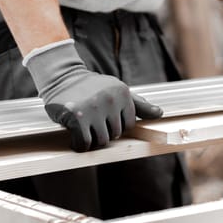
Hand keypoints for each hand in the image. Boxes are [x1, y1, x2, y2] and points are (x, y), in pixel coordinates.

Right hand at [24, 40, 162, 151]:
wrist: (61, 77)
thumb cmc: (92, 87)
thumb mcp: (117, 91)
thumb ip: (139, 105)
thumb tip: (160, 114)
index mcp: (123, 93)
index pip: (129, 126)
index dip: (115, 125)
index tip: (105, 117)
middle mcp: (110, 100)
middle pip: (115, 135)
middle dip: (103, 131)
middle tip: (91, 120)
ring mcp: (93, 108)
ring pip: (101, 141)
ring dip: (91, 139)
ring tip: (83, 126)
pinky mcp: (77, 117)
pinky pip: (84, 144)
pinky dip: (79, 144)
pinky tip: (74, 135)